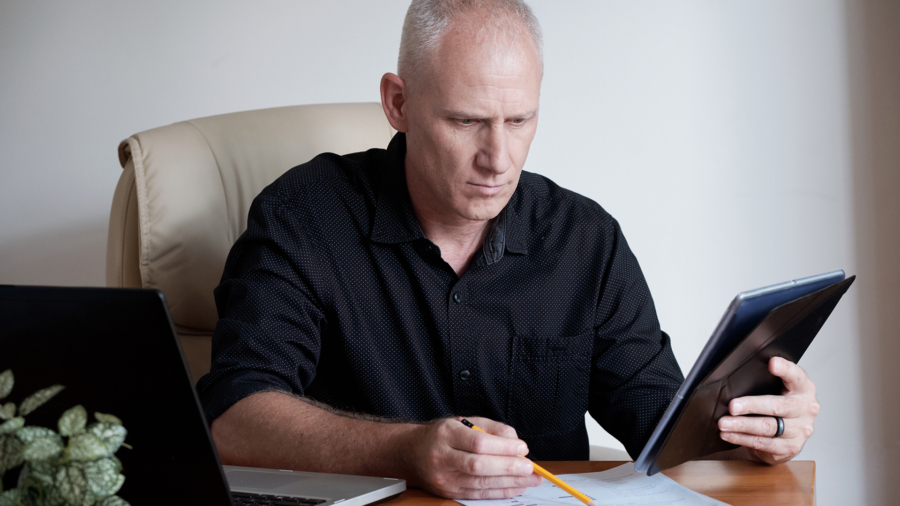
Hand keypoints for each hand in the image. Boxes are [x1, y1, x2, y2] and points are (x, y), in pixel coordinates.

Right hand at [401, 416, 541, 498]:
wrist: (413, 452)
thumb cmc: (442, 435)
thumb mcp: (465, 422)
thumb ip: (491, 428)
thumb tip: (515, 441)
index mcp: (446, 433)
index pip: (478, 442)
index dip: (503, 447)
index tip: (522, 447)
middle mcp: (442, 456)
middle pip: (478, 465)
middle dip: (508, 467)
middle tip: (529, 468)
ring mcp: (444, 477)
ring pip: (480, 483)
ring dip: (509, 482)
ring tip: (529, 480)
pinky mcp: (448, 491)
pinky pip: (478, 494)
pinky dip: (500, 492)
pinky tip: (515, 487)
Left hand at [717, 357, 819, 464]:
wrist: (788, 434)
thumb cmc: (778, 404)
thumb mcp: (777, 388)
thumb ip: (765, 380)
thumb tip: (736, 377)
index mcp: (804, 389)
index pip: (796, 376)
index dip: (785, 369)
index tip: (772, 363)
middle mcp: (805, 409)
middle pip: (777, 406)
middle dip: (751, 406)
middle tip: (732, 406)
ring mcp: (800, 430)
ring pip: (768, 427)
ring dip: (742, 425)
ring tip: (724, 423)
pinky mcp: (791, 448)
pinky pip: (763, 444)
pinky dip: (742, 439)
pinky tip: (729, 435)